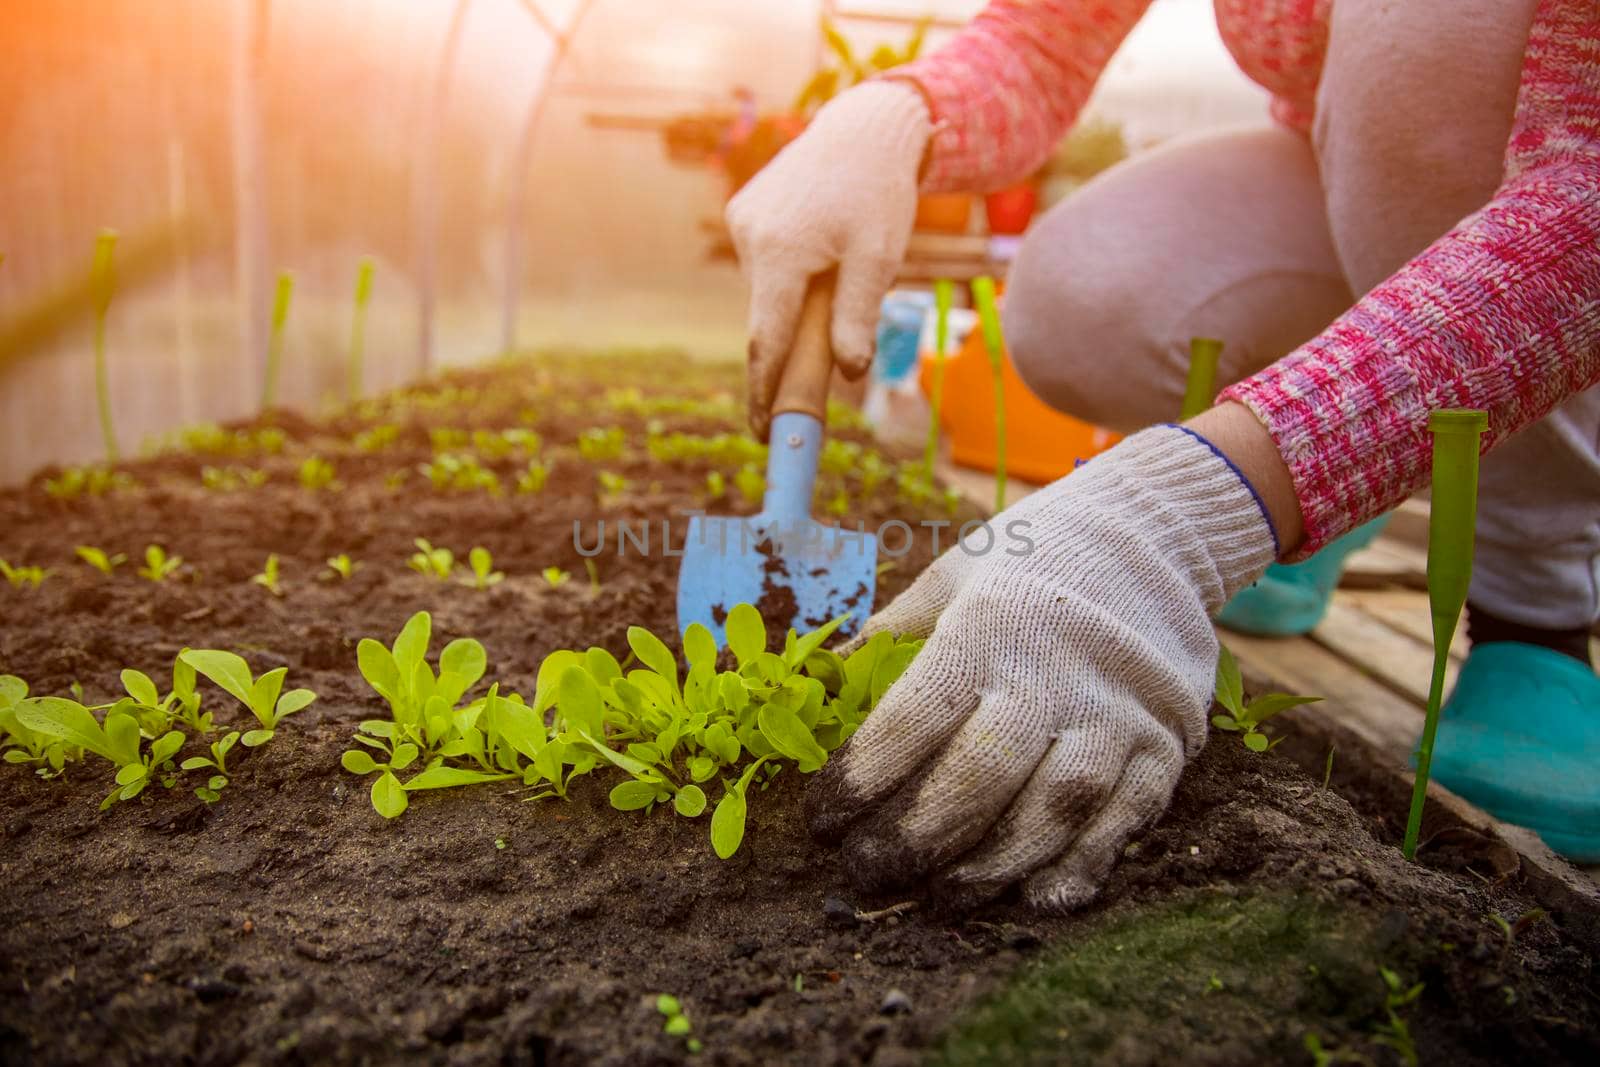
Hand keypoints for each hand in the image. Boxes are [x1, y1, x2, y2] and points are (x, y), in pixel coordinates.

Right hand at [726, 81, 930, 438]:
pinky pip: (766, 264)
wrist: (865, 129)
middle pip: (766, 316)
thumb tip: (848, 372)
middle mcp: (750, 236)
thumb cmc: (879, 192)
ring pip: (767, 291)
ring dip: (796, 300)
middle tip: (828, 330)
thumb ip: (857, 315)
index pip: (765, 339)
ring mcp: (742, 222)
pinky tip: (821, 245)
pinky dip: (790, 274)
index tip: (761, 431)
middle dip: (792, 338)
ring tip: (839, 260)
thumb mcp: (879, 257)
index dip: (764, 389)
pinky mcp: (744, 212)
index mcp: (781, 251)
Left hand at [806, 426, 1277, 910]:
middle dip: (917, 838)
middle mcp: (1055, 673)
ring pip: (1055, 808)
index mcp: (989, 625)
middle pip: (983, 774)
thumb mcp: (952, 575)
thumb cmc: (1033, 559)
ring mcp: (1117, 714)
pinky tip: (1036, 898)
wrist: (1157, 534)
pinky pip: (1124, 819)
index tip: (823, 819)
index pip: (916, 715)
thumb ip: (890, 638)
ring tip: (940, 900)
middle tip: (866, 876)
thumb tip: (817, 693)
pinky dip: (1081, 866)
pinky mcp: (1165, 744)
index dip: (864, 776)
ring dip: (993, 867)